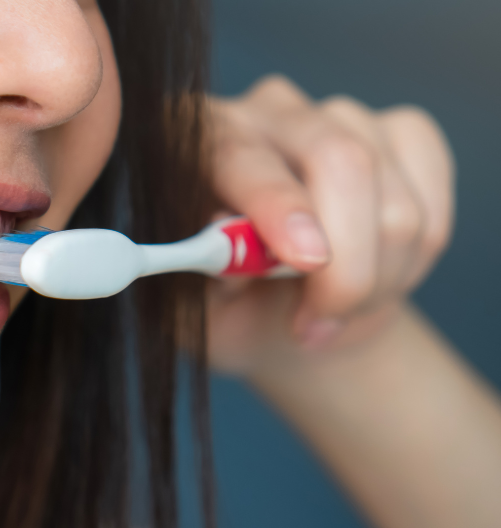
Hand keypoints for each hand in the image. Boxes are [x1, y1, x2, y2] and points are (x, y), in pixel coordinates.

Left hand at [205, 75, 454, 374]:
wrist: (278, 319)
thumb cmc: (221, 309)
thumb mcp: (193, 311)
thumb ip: (197, 278)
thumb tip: (229, 246)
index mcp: (189, 143)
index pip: (237, 153)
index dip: (276, 202)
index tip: (308, 259)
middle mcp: (260, 113)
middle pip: (337, 156)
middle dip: (346, 259)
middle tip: (319, 322)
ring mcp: (334, 115)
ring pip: (392, 195)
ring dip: (376, 278)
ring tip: (329, 315)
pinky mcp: (399, 131)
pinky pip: (429, 194)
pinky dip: (413, 257)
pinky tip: (374, 280)